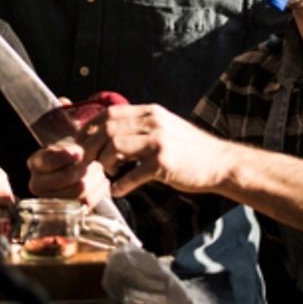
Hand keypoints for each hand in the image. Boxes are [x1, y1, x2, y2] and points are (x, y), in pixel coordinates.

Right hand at [27, 136, 112, 207]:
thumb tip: (80, 155)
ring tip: (99, 172)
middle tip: (96, 164)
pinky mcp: (66, 212)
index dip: (67, 155)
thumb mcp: (66, 150)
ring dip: (95, 179)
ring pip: (79, 190)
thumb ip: (70, 151)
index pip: (49, 159)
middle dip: (86, 168)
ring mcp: (50, 201)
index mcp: (36, 164)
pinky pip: (86, 202)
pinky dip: (99, 191)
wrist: (75, 179)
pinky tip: (101, 184)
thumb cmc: (71, 161)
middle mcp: (37, 185)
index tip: (80, 153)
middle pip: (67, 176)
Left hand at [29, 103, 233, 198]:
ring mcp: (159, 141)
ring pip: (114, 147)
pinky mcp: (164, 163)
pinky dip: (121, 185)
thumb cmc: (190, 150)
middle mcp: (153, 122)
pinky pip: (132, 174)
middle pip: (107, 128)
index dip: (90, 127)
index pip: (110, 113)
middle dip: (91, 147)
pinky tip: (119, 190)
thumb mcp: (164, 128)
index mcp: (151, 112)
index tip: (82, 142)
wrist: (221, 163)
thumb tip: (109, 135)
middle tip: (88, 162)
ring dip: (104, 163)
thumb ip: (139, 128)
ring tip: (108, 173)